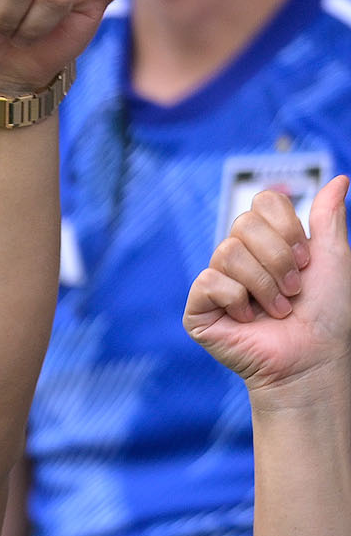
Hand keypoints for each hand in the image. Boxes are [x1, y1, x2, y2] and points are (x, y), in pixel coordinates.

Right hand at [186, 177, 350, 393]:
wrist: (312, 355)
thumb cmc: (327, 313)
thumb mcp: (334, 256)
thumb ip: (329, 217)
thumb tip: (339, 179)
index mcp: (268, 242)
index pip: (261, 202)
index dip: (286, 225)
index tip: (305, 259)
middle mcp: (239, 258)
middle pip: (243, 223)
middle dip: (277, 258)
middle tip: (293, 288)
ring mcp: (215, 283)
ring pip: (228, 252)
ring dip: (263, 284)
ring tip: (277, 308)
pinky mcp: (198, 310)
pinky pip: (210, 282)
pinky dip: (238, 300)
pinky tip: (248, 319)